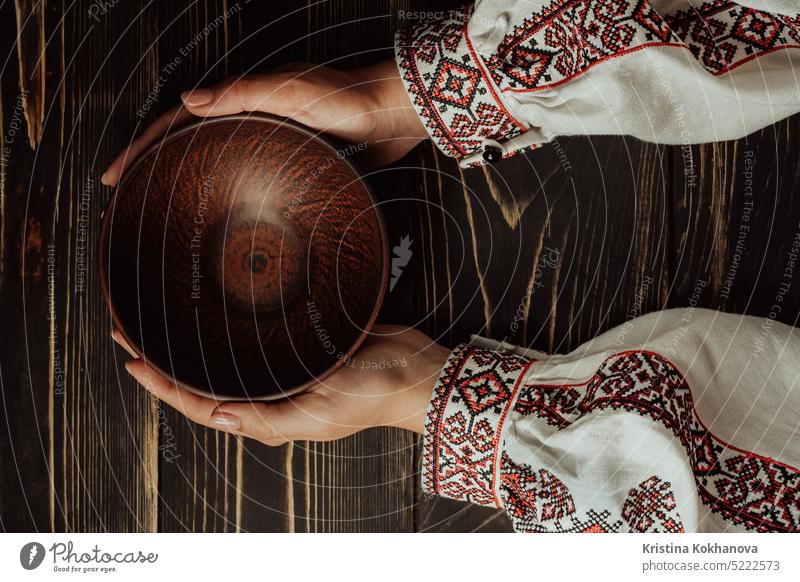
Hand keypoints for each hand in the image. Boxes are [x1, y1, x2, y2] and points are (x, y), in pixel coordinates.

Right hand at [102, 60, 426, 185]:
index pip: (180, 123)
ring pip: (219, 166)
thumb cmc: (348, 98)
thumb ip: (242, 94)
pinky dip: (230, 197)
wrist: (393, 115)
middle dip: (158, 170)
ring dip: (190, 185)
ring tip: (166, 215)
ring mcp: (272, 146)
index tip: (114, 174)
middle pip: (193, 146)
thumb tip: (187, 100)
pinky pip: (252, 182)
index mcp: (244, 102)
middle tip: (131, 201)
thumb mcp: (291, 91)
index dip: (144, 147)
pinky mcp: (295, 165)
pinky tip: (226, 220)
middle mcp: (253, 123)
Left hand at [112, 325, 449, 444]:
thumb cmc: (373, 396)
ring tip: (159, 318)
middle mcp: (271, 391)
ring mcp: (284, 366)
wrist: (414, 369)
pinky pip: (255, 336)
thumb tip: (219, 417)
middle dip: (166, 359)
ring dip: (191, 340)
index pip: (203, 406)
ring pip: (227, 357)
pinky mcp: (301, 341)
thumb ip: (270, 419)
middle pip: (206, 379)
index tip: (131, 361)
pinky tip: (215, 306)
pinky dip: (229, 326)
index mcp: (270, 414)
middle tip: (130, 330)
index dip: (163, 387)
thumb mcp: (320, 414)